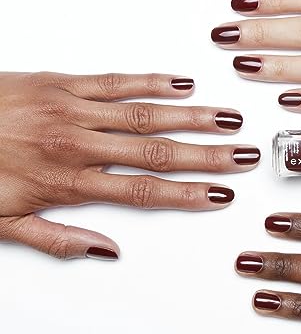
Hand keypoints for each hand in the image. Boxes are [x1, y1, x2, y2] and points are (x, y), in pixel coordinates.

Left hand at [0, 72, 259, 259]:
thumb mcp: (3, 222)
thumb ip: (59, 239)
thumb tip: (107, 251)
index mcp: (66, 182)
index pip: (143, 191)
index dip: (187, 194)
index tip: (220, 195)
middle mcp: (78, 143)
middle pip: (155, 152)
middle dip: (206, 155)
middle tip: (243, 156)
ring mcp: (73, 108)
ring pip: (145, 114)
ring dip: (191, 118)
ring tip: (228, 120)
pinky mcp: (63, 82)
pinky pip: (115, 81)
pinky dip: (152, 82)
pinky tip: (182, 85)